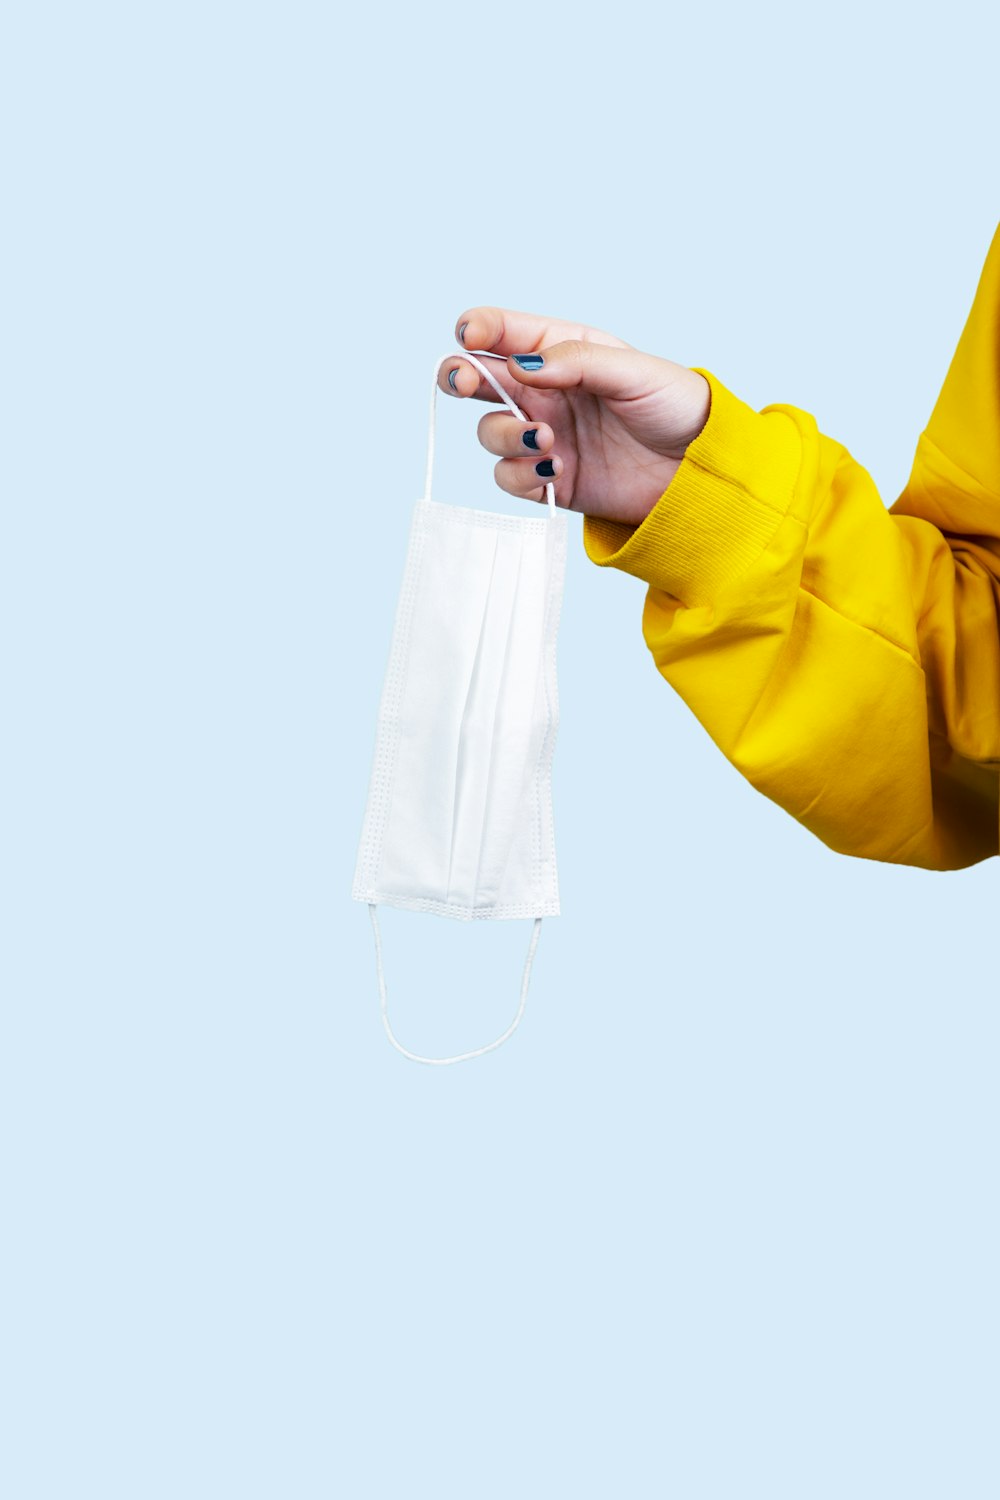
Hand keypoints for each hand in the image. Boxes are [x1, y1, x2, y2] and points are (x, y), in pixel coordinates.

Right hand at [441, 307, 710, 524]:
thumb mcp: (634, 372)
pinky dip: (521, 474)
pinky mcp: (549, 480)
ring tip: (546, 440)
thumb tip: (521, 365)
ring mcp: (543, 436)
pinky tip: (553, 469)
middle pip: (477, 380)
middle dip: (459, 377)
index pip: (504, 332)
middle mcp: (544, 392)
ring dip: (504, 434)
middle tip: (465, 383)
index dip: (478, 329)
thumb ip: (578, 361)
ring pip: (489, 432)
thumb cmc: (674, 407)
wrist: (698, 472)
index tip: (471, 336)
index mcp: (561, 351)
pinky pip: (510, 477)